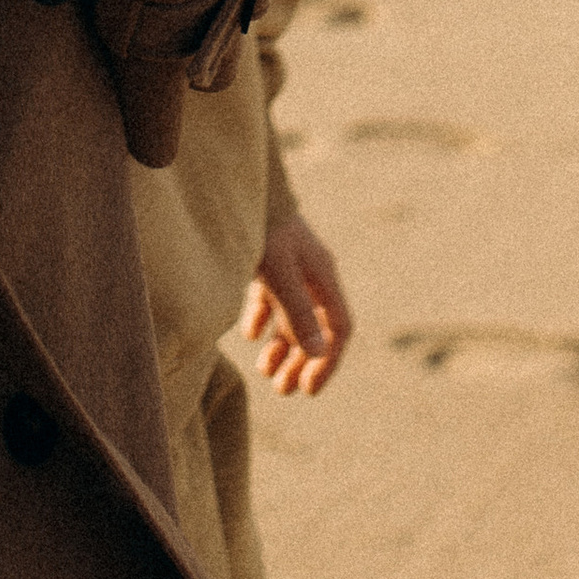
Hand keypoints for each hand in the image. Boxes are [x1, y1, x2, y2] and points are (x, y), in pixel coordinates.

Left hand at [241, 215, 352, 397]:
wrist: (239, 188)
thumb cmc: (264, 230)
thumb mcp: (281, 274)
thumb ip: (298, 314)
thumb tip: (320, 354)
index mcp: (324, 277)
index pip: (339, 329)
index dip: (328, 361)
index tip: (309, 388)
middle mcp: (311, 276)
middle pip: (314, 329)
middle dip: (301, 362)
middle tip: (283, 390)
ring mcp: (289, 270)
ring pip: (292, 318)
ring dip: (281, 347)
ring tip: (265, 371)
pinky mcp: (267, 263)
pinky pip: (271, 301)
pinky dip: (262, 320)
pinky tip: (249, 333)